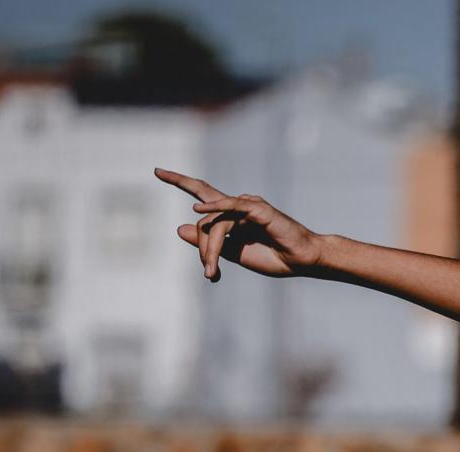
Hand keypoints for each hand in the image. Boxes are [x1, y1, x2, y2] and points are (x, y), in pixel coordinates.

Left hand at [154, 168, 322, 281]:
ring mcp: (248, 205)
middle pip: (204, 217)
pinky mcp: (259, 209)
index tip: (157, 171)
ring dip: (210, 249)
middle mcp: (238, 206)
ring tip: (213, 271)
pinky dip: (214, 206)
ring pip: (214, 223)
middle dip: (190, 211)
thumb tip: (180, 228)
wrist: (302, 261)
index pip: (203, 194)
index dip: (180, 181)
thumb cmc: (274, 257)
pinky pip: (231, 207)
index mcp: (233, 216)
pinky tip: (198, 210)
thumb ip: (211, 243)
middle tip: (182, 220)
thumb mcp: (235, 253)